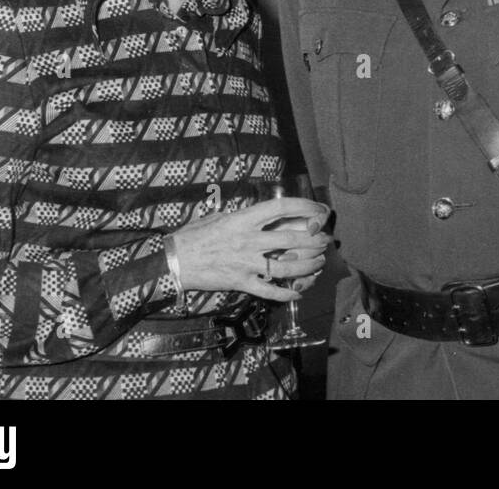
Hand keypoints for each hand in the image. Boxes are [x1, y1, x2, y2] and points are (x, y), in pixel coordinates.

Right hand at [169, 197, 330, 301]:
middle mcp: (248, 240)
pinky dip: (286, 293)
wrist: (174, 260)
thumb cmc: (194, 235)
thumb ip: (243, 216)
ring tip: (318, 263)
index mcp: (244, 219)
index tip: (318, 208)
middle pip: (291, 239)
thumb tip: (262, 214)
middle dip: (313, 240)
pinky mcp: (240, 282)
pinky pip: (268, 290)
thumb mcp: (219, 217)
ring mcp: (246, 263)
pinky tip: (298, 292)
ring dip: (307, 266)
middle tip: (324, 240)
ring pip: (286, 267)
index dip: (304, 206)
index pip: (281, 207)